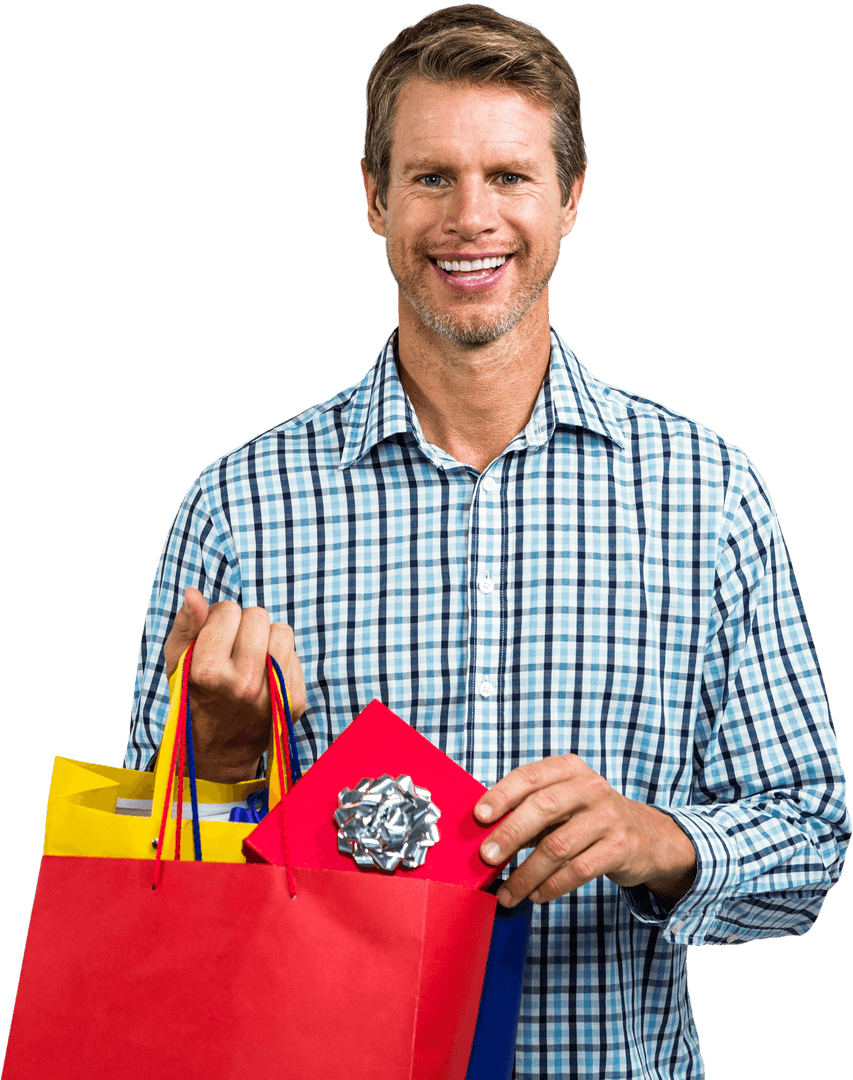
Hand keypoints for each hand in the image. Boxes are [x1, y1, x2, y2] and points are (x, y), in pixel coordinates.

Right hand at [164, 588, 306, 783]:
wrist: (219, 750)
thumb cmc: (195, 696)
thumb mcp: (178, 661)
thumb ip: (186, 624)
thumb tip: (193, 593)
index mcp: (208, 670)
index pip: (228, 610)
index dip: (220, 619)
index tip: (215, 637)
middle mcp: (242, 683)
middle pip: (258, 615)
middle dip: (244, 625)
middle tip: (234, 648)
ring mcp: (270, 694)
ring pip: (282, 631)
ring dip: (267, 638)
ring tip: (252, 658)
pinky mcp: (293, 702)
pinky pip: (295, 655)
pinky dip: (281, 659)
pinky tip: (265, 676)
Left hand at [474, 755, 695, 907]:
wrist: (648, 836)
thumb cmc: (588, 817)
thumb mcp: (563, 801)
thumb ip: (528, 809)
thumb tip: (483, 831)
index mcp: (569, 769)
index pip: (530, 776)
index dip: (502, 795)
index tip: (479, 816)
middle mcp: (590, 787)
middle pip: (543, 807)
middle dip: (510, 834)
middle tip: (486, 857)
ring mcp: (608, 817)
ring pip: (558, 846)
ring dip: (526, 873)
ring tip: (507, 892)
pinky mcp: (620, 847)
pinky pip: (578, 870)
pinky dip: (552, 886)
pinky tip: (536, 895)